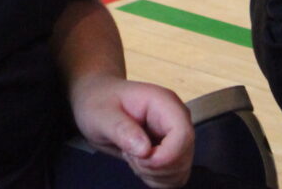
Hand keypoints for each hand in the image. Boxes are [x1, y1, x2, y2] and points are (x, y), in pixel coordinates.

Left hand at [69, 74, 192, 188]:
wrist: (98, 102)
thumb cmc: (99, 102)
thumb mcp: (101, 114)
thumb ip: (121, 129)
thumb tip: (145, 149)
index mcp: (164, 103)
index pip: (183, 135)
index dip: (165, 156)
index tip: (139, 157)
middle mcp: (176, 118)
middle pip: (183, 157)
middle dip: (154, 167)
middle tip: (129, 153)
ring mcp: (176, 136)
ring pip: (180, 171)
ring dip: (153, 174)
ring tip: (132, 155)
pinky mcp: (172, 151)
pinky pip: (174, 177)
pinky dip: (155, 179)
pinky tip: (140, 163)